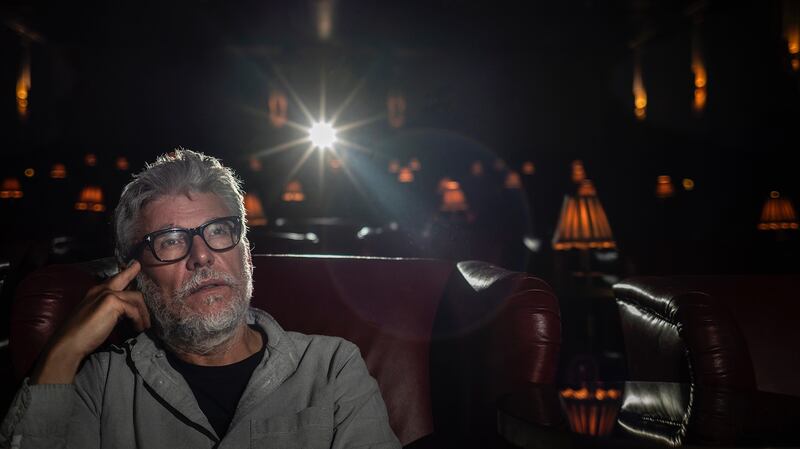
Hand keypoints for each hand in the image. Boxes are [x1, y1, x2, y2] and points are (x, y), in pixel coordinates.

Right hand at [31, 260, 151, 384]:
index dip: (124, 272)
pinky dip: (139, 319)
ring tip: (144, 325)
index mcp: (95, 292)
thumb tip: (125, 311)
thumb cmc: (81, 334)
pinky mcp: (112, 303)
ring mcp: (107, 294)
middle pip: (123, 279)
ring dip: (143, 312)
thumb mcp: (97, 316)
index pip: (113, 279)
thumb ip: (110, 309)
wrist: (69, 343)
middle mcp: (101, 289)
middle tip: (138, 266)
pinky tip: (138, 328)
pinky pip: (134, 310)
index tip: (133, 265)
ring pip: (135, 297)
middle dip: (132, 272)